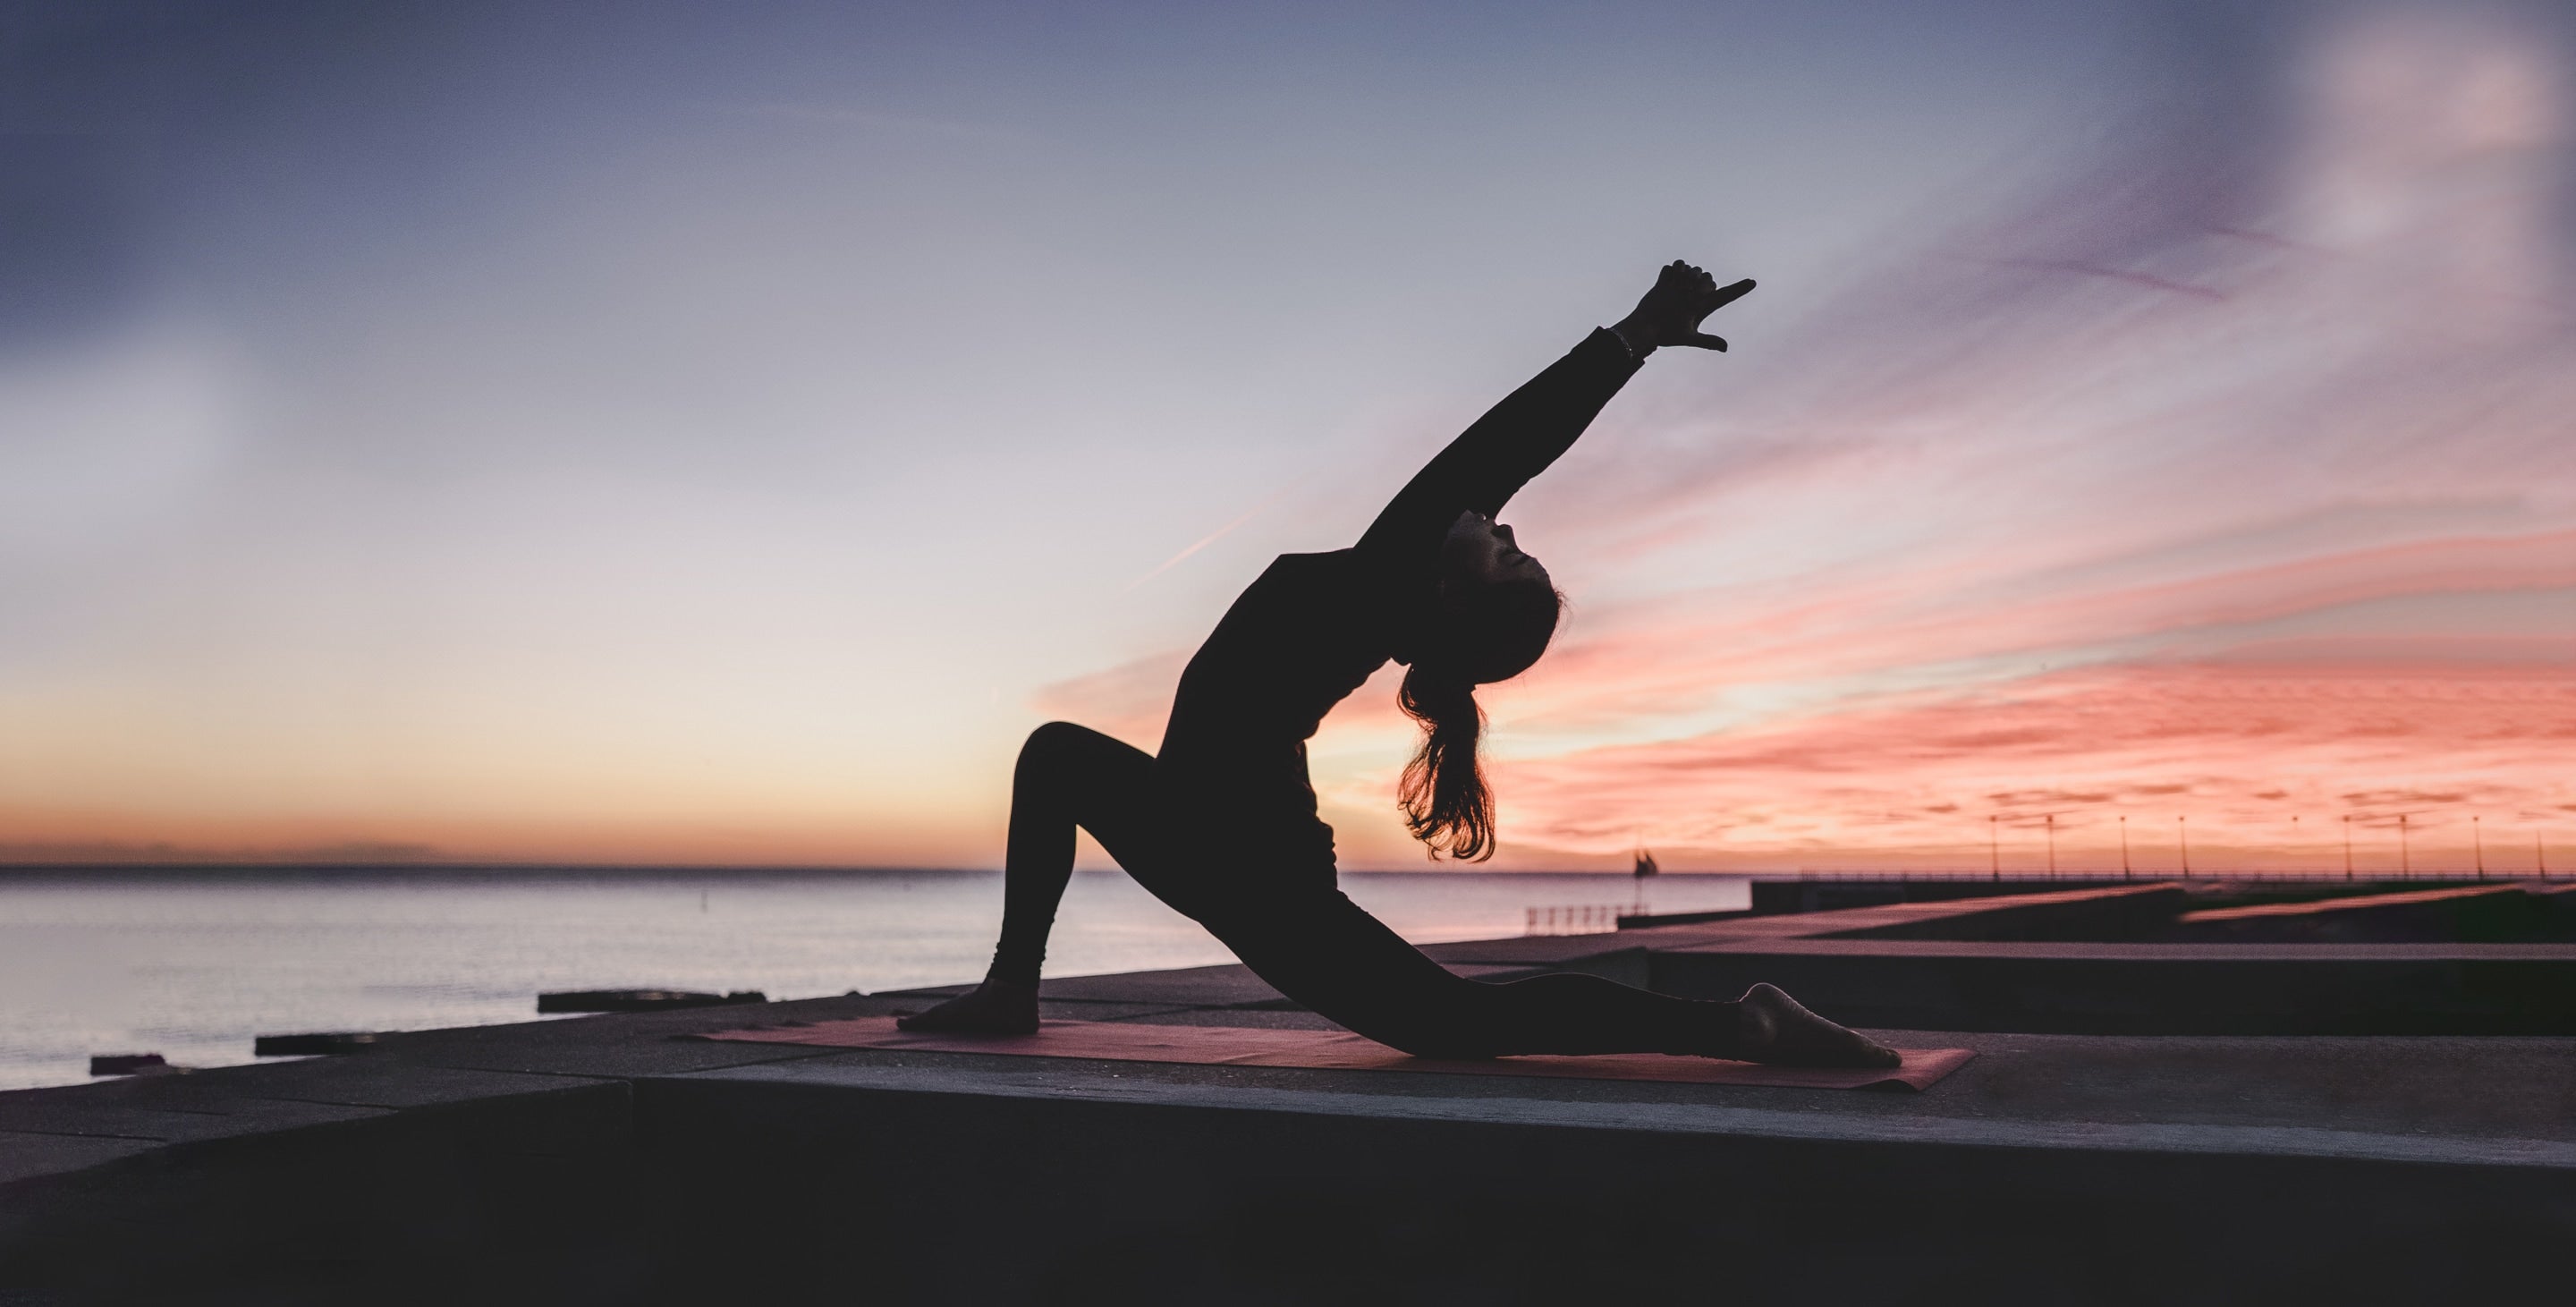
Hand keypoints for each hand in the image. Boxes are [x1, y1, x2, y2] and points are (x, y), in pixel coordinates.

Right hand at [1612, 260, 1754, 352]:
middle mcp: (1695, 293)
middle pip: (1708, 277)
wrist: (1645, 327)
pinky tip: (1666, 282)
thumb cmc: (1665, 335)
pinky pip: (1676, 265)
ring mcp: (1683, 284)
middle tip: (1686, 295)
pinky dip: (1672, 270)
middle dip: (1700, 281)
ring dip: (1685, 275)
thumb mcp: (1688, 337)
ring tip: (1674, 290)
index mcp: (1704, 306)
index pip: (1727, 295)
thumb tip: (1726, 347)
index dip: (1740, 289)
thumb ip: (1707, 341)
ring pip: (1693, 268)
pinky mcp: (1669, 278)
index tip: (1753, 282)